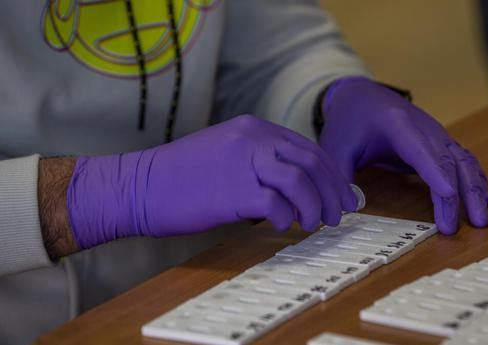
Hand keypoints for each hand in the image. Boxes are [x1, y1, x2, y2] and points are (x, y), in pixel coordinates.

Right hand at [68, 115, 356, 248]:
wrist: (139, 185)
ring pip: (301, 181)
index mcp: (254, 128)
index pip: (308, 147)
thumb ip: (259, 157)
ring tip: (316, 223)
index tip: (341, 193)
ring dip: (316, 205)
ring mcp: (243, 163)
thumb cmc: (181, 175)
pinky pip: (276, 204)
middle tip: (340, 213)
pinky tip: (284, 225)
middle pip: (312, 162)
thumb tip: (295, 181)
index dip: (331, 173)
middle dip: (333, 190)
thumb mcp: (226, 150)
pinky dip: (287, 217)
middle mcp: (253, 139)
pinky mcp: (233, 191)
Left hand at [319, 77, 487, 233]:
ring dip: (475, 191)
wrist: (362, 96)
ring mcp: (437, 134)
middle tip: (460, 227)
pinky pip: (465, 162)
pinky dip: (476, 182)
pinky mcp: (442, 143)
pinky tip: (482, 203)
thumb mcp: (335, 147)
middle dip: (458, 194)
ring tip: (480, 221)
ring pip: (464, 161)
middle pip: (448, 160)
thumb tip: (347, 210)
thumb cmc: (349, 122)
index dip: (435, 172)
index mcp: (396, 124)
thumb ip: (339, 177)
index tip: (448, 194)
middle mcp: (425, 127)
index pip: (421, 149)